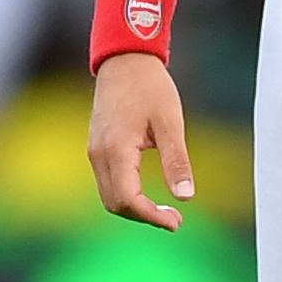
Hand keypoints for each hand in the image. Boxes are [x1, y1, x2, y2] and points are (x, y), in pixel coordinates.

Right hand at [89, 51, 194, 227]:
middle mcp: (99, 155)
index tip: (176, 222)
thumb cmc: (149, 86)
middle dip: (143, 216)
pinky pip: (108, 182)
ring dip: (134, 208)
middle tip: (175, 220)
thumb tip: (186, 197)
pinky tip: (148, 193)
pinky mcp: (97, 147)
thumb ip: (176, 161)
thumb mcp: (170, 122)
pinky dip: (126, 195)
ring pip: (109, 196)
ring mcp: (95, 151)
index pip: (128, 200)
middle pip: (115, 204)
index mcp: (116, 150)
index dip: (151, 217)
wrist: (125, 59)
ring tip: (164, 210)